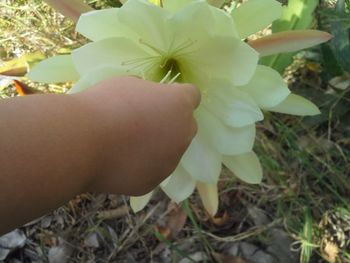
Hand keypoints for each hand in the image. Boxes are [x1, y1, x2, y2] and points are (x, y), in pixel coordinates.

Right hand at [75, 76, 200, 195]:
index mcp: (180, 104)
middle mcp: (184, 134)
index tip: (160, 99)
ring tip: (125, 144)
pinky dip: (141, 165)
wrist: (83, 141)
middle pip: (184, 126)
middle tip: (142, 122)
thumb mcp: (129, 84)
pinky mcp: (154, 182)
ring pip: (169, 151)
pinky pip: (152, 169)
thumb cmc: (106, 104)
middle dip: (170, 123)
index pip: (192, 96)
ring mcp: (171, 161)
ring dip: (156, 146)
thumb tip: (148, 103)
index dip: (176, 96)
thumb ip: (148, 94)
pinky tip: (119, 161)